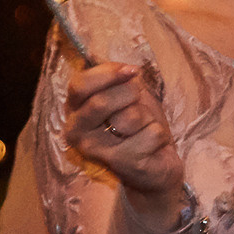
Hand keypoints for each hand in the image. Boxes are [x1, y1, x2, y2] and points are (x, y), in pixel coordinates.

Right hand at [63, 61, 185, 205]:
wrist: (157, 164)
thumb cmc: (139, 126)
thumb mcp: (127, 95)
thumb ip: (118, 80)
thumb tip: (126, 70)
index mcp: (74, 111)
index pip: (78, 85)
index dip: (107, 73)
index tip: (131, 71)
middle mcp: (77, 133)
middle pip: (100, 102)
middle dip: (130, 95)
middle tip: (139, 105)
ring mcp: (96, 151)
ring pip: (129, 117)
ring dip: (147, 118)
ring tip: (143, 129)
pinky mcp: (121, 163)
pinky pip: (149, 133)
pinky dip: (159, 135)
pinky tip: (151, 146)